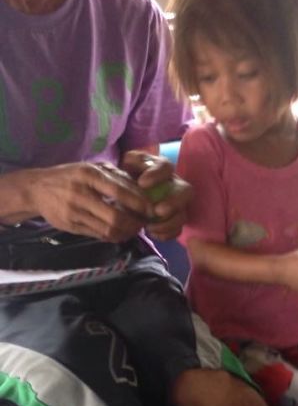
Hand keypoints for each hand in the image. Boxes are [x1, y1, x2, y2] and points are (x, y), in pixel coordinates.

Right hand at [29, 161, 152, 241]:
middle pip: (116, 217)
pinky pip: (99, 235)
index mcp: (88, 174)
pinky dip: (114, 236)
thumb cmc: (70, 176)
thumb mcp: (90, 169)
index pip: (120, 191)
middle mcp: (81, 193)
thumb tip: (142, 188)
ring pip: (108, 230)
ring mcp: (75, 212)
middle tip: (144, 222)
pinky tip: (121, 232)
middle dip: (135, 223)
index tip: (152, 208)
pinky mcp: (71, 226)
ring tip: (134, 228)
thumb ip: (115, 176)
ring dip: (126, 232)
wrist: (37, 188)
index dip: (140, 203)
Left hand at [122, 150, 191, 240]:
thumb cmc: (130, 174)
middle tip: (158, 211)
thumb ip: (134, 162)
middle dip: (174, 203)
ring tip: (149, 227)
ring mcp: (178, 204)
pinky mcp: (175, 219)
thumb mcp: (129, 163)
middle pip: (186, 191)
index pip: (166, 167)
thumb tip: (142, 178)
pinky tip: (152, 233)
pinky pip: (178, 229)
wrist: (128, 191)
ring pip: (183, 214)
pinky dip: (167, 234)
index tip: (141, 184)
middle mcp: (176, 185)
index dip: (157, 175)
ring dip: (168, 223)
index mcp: (163, 168)